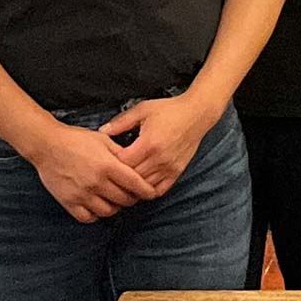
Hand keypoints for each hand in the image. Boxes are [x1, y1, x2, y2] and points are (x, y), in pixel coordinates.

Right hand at [23, 120, 159, 222]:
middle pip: (123, 199)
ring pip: (108, 211)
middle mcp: (96, 182)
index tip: (151, 193)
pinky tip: (98, 206)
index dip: (146, 190)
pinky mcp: (69, 202)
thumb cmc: (75, 139)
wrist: (47, 145)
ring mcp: (82, 194)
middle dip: (132, 198)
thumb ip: (119, 153)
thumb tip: (134, 163)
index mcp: (107, 165)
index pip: (135, 184)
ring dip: (115, 207)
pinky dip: (96, 215)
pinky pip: (88, 217)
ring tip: (115, 200)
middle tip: (133, 195)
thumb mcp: (102, 140)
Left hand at [104, 93, 221, 197]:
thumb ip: (121, 122)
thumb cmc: (170, 109)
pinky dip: (148, 190)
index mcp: (148, 143)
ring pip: (144, 187)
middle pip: (132, 178)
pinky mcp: (177, 172)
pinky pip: (159, 190)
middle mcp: (159, 159)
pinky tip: (141, 184)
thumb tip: (102, 132)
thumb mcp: (143, 109)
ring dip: (133, 185)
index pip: (122, 163)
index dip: (112, 162)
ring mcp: (169, 167)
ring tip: (124, 180)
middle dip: (120, 176)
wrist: (197, 113)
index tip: (108, 158)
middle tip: (112, 172)